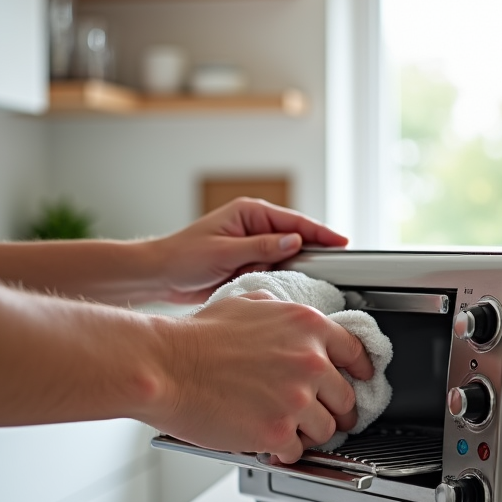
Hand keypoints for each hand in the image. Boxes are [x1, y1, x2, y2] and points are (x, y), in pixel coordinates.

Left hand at [151, 198, 347, 304]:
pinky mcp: (248, 263)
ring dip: (286, 271)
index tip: (342, 242)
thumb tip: (294, 240)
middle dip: (306, 255)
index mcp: (250, 213)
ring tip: (285, 282)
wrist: (159, 276)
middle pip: (295, 238)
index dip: (320, 232)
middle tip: (326, 271)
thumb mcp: (224, 252)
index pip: (294, 221)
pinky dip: (273, 280)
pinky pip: (272, 271)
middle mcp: (254, 227)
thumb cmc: (183, 257)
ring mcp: (253, 246)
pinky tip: (271, 288)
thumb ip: (261, 246)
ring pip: (285, 259)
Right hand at [151, 293, 373, 463]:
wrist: (165, 366)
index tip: (358, 381)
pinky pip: (297, 451)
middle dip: (334, 410)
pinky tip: (269, 441)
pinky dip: (284, 451)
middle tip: (319, 415)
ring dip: (308, 433)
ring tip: (287, 428)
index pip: (357, 354)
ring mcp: (296, 398)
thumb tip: (289, 317)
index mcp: (307, 327)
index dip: (358, 372)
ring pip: (326, 430)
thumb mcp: (247, 302)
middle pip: (346, 399)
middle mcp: (310, 361)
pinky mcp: (277, 430)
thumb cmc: (197, 338)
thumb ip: (280, 310)